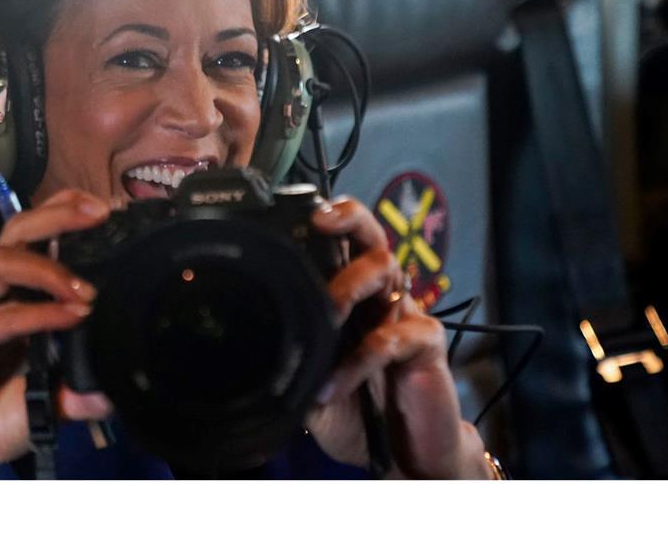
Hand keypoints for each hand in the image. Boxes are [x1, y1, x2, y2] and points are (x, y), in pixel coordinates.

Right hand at [0, 189, 112, 478]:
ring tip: (89, 293)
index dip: (65, 213)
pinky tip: (70, 317)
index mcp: (12, 294)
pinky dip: (39, 313)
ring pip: (4, 262)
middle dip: (58, 215)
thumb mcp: (51, 399)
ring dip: (50, 270)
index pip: (35, 237)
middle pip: (16, 231)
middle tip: (99, 213)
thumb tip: (120, 386)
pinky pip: (1, 316)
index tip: (107, 209)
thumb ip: (82, 388)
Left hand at [303, 197, 492, 478]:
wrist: (406, 453)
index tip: (286, 214)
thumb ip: (287, 365)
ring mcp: (404, 315)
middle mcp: (377, 296)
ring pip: (386, 270)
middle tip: (321, 219)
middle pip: (369, 236)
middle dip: (349, 217)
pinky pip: (392, 337)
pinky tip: (335, 385)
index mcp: (349, 297)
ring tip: (328, 311)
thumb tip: (240, 358)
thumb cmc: (355, 409)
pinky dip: (360, 361)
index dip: (318, 225)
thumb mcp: (307, 387)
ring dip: (351, 285)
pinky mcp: (427, 343)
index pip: (336, 245)